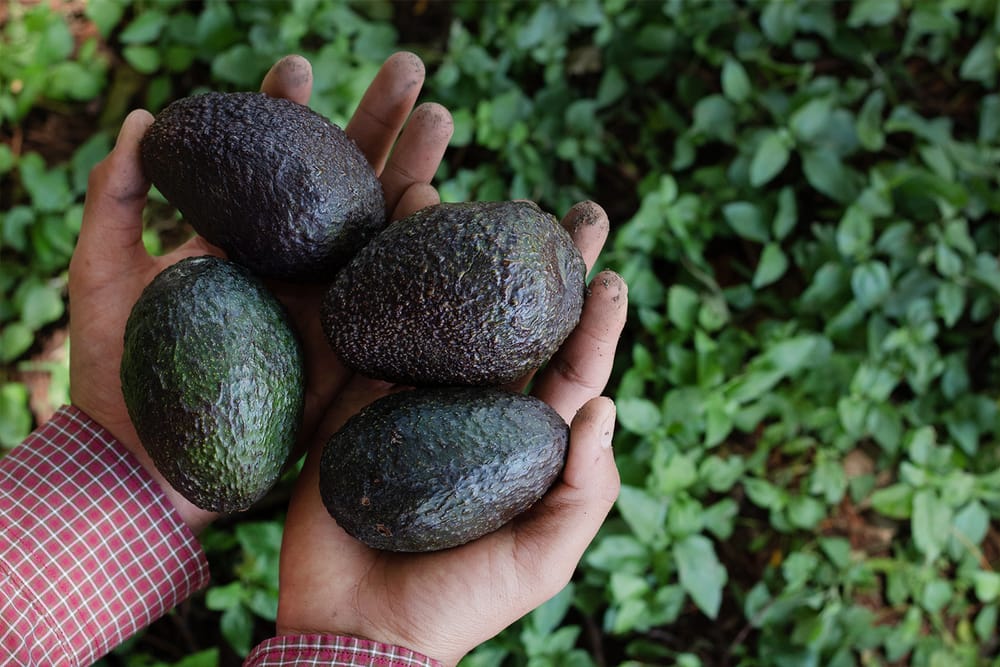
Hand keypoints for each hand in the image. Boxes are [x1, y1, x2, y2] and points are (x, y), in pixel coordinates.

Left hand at [68, 52, 451, 532]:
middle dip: (378, 124)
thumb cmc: (112, 371)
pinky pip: (389, 301)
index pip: (273, 162)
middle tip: (410, 69)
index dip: (287, 113)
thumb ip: (115, 196)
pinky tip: (439, 206)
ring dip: (414, 171)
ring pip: (380, 230)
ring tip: (442, 117)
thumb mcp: (99, 271)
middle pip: (345, 184)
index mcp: (243, 240)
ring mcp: (328, 307)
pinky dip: (416, 256)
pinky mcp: (348, 353)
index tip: (297, 66)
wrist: (139, 464)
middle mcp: (295, 266)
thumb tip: (140, 117)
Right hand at [275, 201, 628, 665]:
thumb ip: (584, 490)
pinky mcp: (359, 398)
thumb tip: (606, 404)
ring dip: (467, 254)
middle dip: (546, 266)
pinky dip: (388, 281)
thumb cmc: (461, 603)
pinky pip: (378, 331)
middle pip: (517, 324)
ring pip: (449, 312)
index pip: (570, 368)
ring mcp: (417, 399)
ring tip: (487, 196)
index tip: (611, 272)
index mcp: (526, 441)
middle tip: (572, 210)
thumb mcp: (543, 559)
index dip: (595, 321)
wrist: (358, 630)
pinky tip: (400, 228)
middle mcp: (477, 409)